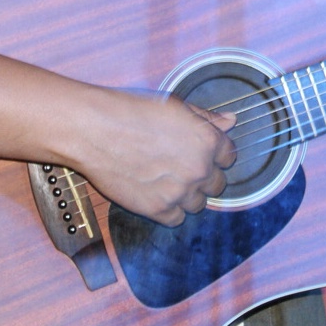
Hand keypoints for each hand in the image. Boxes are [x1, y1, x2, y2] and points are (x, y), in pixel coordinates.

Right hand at [77, 91, 236, 226]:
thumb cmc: (131, 111)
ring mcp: (179, 192)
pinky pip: (176, 219)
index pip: (228, 157)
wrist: (94, 129)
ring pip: (198, 204)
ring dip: (187, 195)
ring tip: (165, 180)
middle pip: (217, 185)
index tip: (201, 154)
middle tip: (180, 167)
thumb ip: (206, 117)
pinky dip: (168, 209)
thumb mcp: (174, 106)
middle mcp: (199, 169)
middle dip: (202, 177)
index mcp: (207, 140)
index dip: (215, 155)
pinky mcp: (157, 210)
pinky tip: (155, 193)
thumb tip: (231, 122)